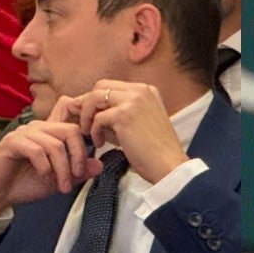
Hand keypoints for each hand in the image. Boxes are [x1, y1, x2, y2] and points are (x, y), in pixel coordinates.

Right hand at [0, 112, 100, 215]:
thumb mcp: (58, 180)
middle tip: (76, 177)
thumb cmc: (23, 184)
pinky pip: (36, 150)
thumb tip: (99, 164)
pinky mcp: (12, 142)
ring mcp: (24, 133)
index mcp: (50, 132)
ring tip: (61, 187)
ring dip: (62, 169)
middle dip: (78, 157)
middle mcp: (38, 127)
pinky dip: (44, 167)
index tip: (95, 146)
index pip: (70, 110)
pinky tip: (42, 177)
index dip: (86, 122)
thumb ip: (77, 172)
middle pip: (71, 130)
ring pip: (55, 144)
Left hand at [70, 81, 187, 183]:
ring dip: (87, 116)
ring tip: (89, 134)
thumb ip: (115, 115)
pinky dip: (94, 131)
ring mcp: (133, 100)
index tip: (86, 115)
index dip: (95, 100)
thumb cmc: (153, 152)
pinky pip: (98, 118)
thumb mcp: (135, 126)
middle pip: (100, 86)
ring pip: (95, 97)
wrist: (169, 166)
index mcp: (146, 91)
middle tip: (84, 124)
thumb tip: (87, 112)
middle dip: (87, 104)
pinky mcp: (124, 115)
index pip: (111, 86)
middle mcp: (141, 90)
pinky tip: (100, 144)